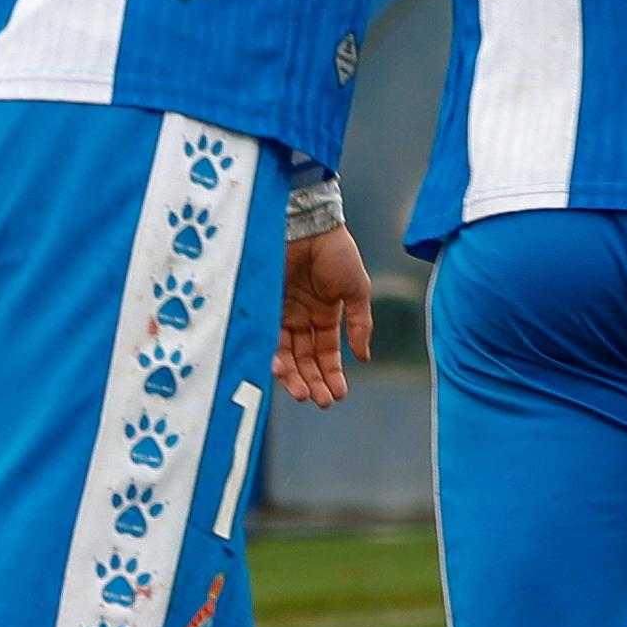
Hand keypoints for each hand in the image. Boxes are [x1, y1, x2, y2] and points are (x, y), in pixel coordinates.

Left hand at [277, 225, 372, 407]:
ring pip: (285, 353)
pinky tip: (283, 371)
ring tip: (302, 393)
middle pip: (304, 358)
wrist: (307, 225)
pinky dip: (274, 356)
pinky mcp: (262, 306)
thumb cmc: (335, 252)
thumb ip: (359, 324)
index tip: (337, 394)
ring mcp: (280, 312)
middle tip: (319, 401)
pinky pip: (266, 337)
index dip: (332, 373)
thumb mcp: (357, 290)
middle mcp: (300, 317)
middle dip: (313, 381)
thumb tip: (364, 356)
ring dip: (294, 376)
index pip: (326, 352)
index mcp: (324, 314)